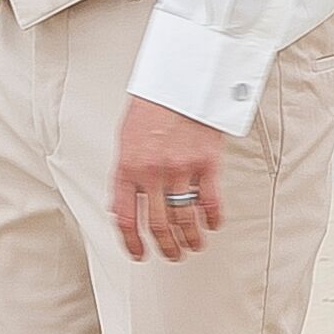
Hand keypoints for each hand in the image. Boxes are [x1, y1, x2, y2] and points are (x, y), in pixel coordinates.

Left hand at [110, 96, 232, 260]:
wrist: (180, 79)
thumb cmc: (153, 106)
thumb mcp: (126, 139)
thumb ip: (125, 174)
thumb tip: (121, 206)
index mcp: (128, 166)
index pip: (125, 216)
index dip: (131, 241)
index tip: (138, 253)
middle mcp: (152, 171)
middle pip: (158, 224)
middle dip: (166, 246)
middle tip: (172, 254)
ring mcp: (181, 168)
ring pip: (185, 219)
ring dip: (190, 239)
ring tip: (193, 245)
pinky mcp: (207, 163)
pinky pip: (210, 202)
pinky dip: (212, 219)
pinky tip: (211, 224)